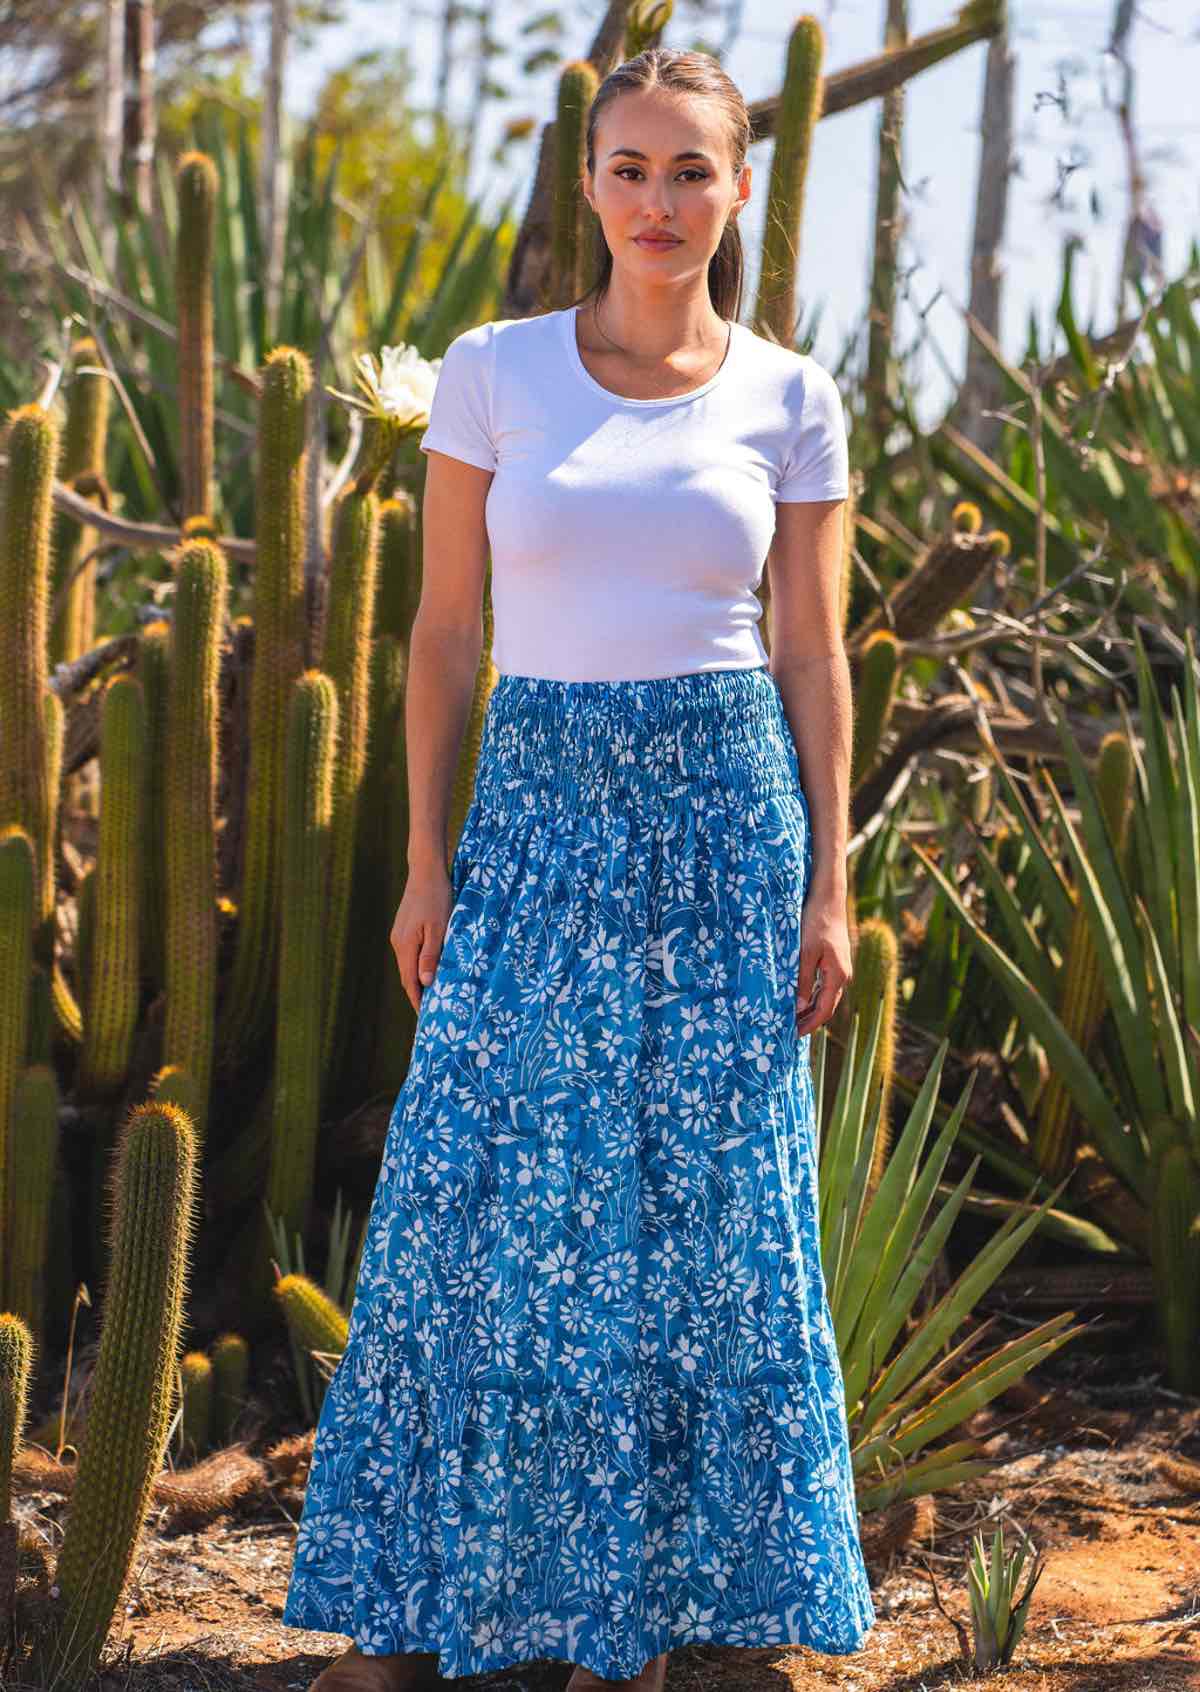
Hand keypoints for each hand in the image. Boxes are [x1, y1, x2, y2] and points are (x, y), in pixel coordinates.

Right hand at [391, 865, 453, 1014]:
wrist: (426, 871)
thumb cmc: (437, 898)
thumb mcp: (439, 928)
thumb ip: (431, 956)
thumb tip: (425, 984)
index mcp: (405, 946)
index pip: (410, 982)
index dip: (418, 1000)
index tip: (427, 1018)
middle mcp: (398, 943)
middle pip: (406, 976)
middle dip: (417, 994)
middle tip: (432, 1013)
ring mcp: (399, 936)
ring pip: (408, 965)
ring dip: (418, 981)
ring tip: (433, 996)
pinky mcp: (403, 929)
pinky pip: (409, 955)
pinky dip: (418, 967)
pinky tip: (429, 970)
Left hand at [794, 871, 850, 1035]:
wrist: (829, 897)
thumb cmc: (816, 922)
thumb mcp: (805, 952)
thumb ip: (802, 980)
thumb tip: (797, 1008)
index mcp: (838, 976)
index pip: (824, 1011)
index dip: (808, 1025)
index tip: (792, 1035)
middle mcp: (843, 975)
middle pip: (826, 1007)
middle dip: (809, 1020)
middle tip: (789, 1031)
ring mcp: (840, 968)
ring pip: (825, 996)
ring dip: (810, 1009)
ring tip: (792, 1019)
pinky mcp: (835, 960)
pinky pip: (824, 985)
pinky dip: (812, 995)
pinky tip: (799, 997)